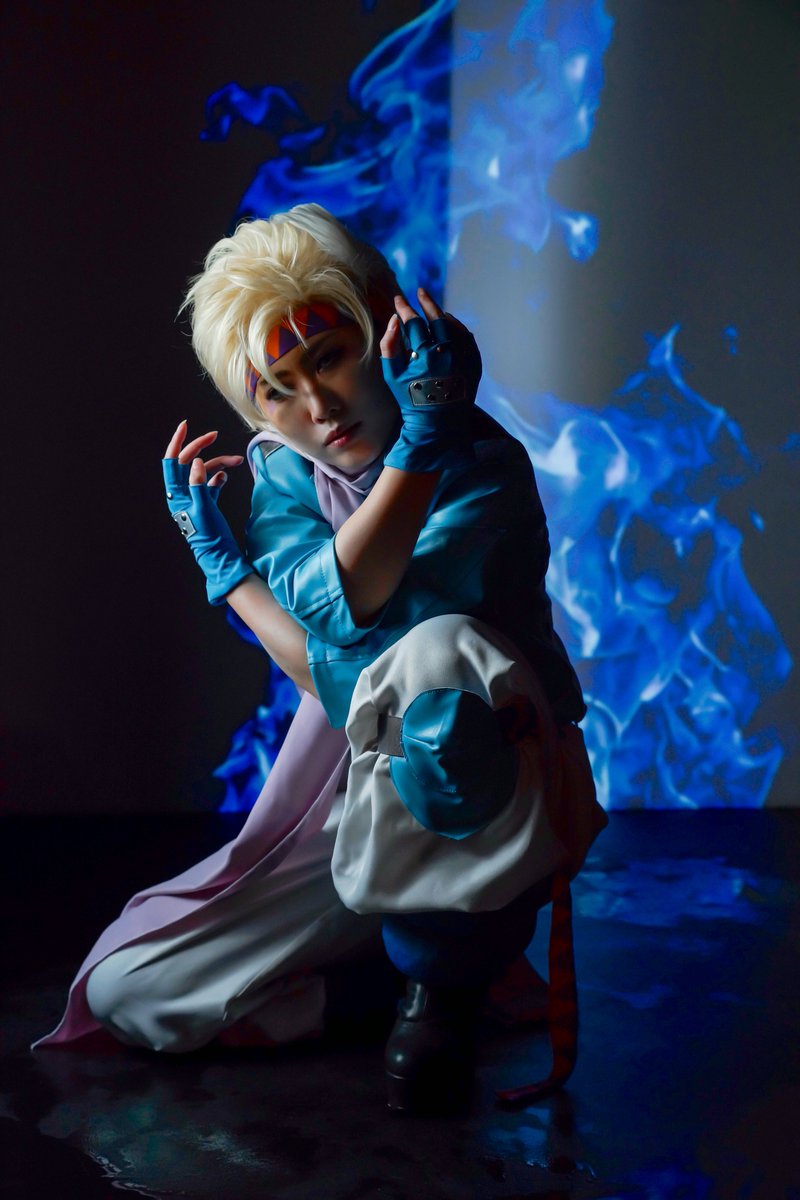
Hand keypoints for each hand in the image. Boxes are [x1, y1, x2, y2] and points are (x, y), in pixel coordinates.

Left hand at [162, 421, 252, 604]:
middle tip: (215, 435)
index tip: (186, 425)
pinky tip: (226, 476)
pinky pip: (210, 484)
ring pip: (203, 472)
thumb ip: (198, 484)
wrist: (219, 555)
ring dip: (218, 464)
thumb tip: (194, 462)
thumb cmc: (209, 535)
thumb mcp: (203, 508)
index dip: (177, 442)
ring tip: (236, 461)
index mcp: (176, 495)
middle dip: (201, 448)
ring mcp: (194, 498)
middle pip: (188, 463)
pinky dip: (218, 477)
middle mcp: (182, 494)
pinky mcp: (206, 504)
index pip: (171, 462)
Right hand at [379, 288, 481, 472]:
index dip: (404, 309)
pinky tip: (449, 324)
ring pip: (454, 326)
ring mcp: (464, 357)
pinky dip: (457, 328)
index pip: (413, 323)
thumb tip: (393, 321)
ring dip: (442, 315)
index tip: (398, 299)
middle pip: (437, 318)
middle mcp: (448, 353)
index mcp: (425, 355)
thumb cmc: (411, 400)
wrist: (438, 424)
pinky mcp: (474, 363)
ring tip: (433, 309)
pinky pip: (467, 338)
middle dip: (427, 303)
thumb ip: (389, 346)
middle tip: (420, 292)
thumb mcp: (393, 377)